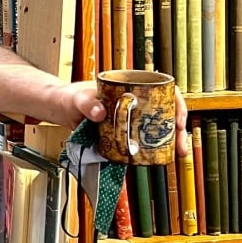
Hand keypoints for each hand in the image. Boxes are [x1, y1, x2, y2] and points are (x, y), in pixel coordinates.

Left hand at [68, 80, 190, 157]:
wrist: (60, 110)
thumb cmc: (69, 97)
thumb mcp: (77, 99)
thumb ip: (86, 104)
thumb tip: (100, 113)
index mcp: (127, 85)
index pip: (161, 87)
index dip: (176, 102)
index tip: (178, 119)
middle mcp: (133, 99)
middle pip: (165, 110)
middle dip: (178, 128)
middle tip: (180, 145)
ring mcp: (130, 116)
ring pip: (158, 126)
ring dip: (171, 140)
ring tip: (176, 153)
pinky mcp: (124, 132)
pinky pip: (144, 139)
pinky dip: (154, 148)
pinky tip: (160, 157)